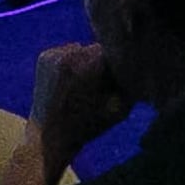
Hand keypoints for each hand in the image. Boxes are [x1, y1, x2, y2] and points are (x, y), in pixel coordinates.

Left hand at [26, 38, 134, 169]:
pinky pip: (67, 52)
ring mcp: (55, 55)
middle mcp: (71, 55)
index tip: (120, 77)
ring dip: (86, 61)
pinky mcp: (44, 57)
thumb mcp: (120, 109)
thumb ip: (131, 85)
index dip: (120, 63)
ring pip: (82, 48)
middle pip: (97, 48)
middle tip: (101, 83)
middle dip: (102, 62)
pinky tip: (70, 82)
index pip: (114, 50)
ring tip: (84, 84)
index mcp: (89, 66)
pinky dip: (71, 62)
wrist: (50, 136)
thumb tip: (140, 67)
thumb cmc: (89, 126)